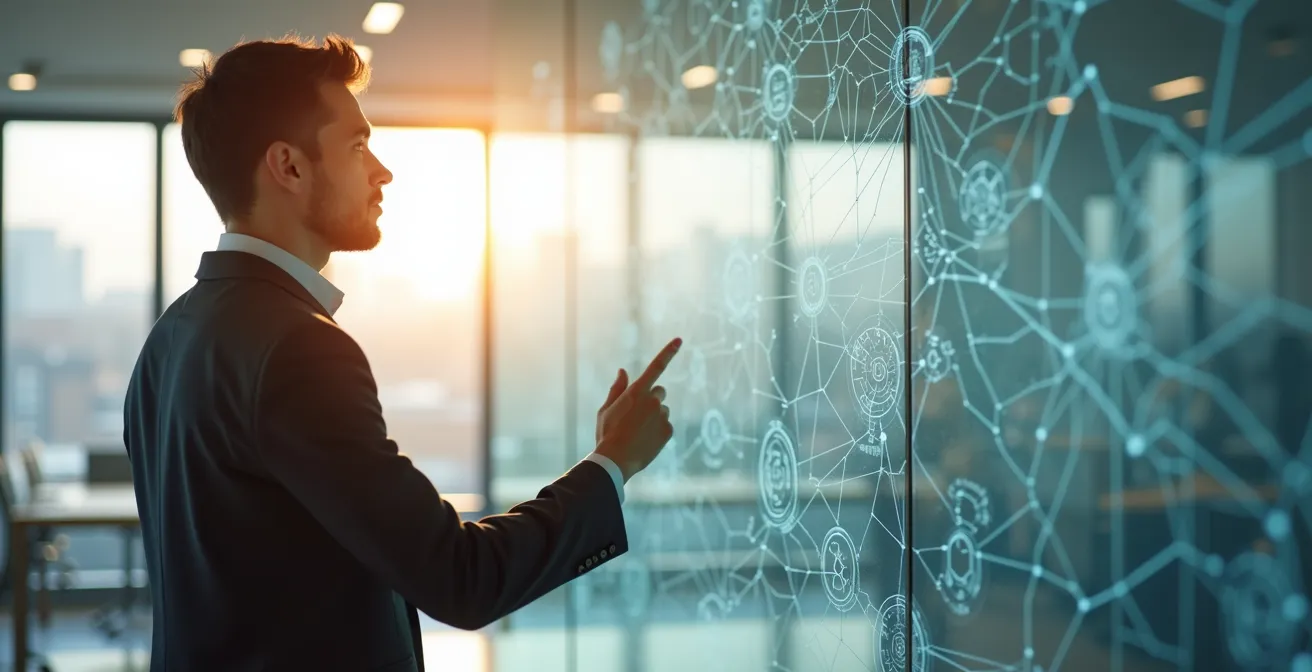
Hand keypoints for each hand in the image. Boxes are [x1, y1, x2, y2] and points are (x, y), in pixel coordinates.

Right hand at [594, 338, 681, 481]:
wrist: (616, 460)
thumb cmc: (607, 434)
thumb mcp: (606, 409)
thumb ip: (617, 388)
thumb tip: (623, 371)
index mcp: (637, 391)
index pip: (656, 366)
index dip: (668, 352)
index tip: (679, 340)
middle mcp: (653, 400)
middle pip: (659, 391)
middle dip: (651, 398)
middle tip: (637, 415)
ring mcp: (662, 416)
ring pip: (662, 410)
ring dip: (654, 416)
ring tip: (638, 432)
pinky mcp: (668, 430)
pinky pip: (666, 425)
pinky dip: (658, 430)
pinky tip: (645, 440)